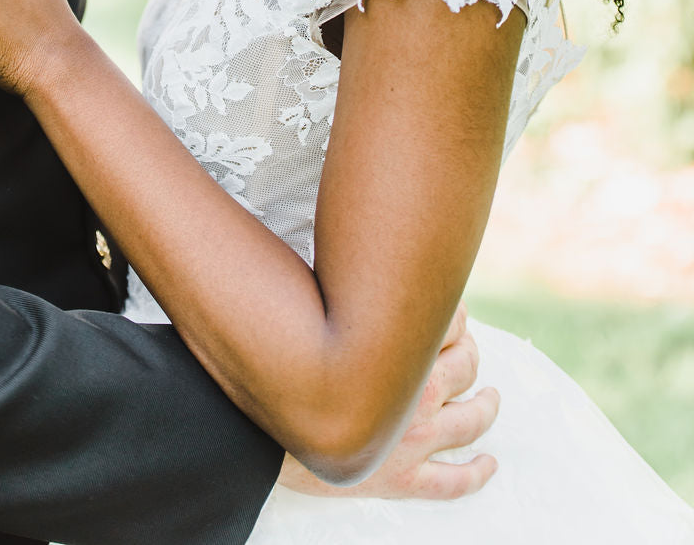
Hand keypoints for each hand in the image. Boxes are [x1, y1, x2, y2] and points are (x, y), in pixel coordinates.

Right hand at [279, 305, 497, 500]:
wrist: (261, 437)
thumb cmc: (288, 372)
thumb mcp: (320, 319)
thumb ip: (355, 302)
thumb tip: (372, 269)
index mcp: (400, 354)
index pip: (450, 324)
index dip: (456, 315)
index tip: (452, 312)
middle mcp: (417, 398)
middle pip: (466, 367)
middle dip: (471, 353)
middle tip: (468, 349)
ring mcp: (413, 442)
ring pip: (471, 421)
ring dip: (487, 407)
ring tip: (491, 399)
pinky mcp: (402, 480)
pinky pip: (452, 482)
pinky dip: (476, 474)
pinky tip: (488, 466)